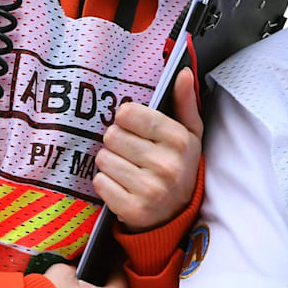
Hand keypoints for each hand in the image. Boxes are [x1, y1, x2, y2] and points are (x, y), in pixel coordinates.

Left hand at [93, 67, 202, 231]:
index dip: (125, 119)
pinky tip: (122, 186)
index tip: (134, 129)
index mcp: (179, 140)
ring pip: (103, 158)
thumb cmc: (179, 165)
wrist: (177, 215)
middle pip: (112, 136)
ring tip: (127, 170)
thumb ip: (184, 101)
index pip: (128, 113)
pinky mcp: (133, 209)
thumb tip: (184, 72)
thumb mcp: (189, 133)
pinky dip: (106, 183)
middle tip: (131, 153)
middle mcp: (167, 165)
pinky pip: (99, 182)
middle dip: (117, 143)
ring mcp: (150, 189)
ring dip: (110, 163)